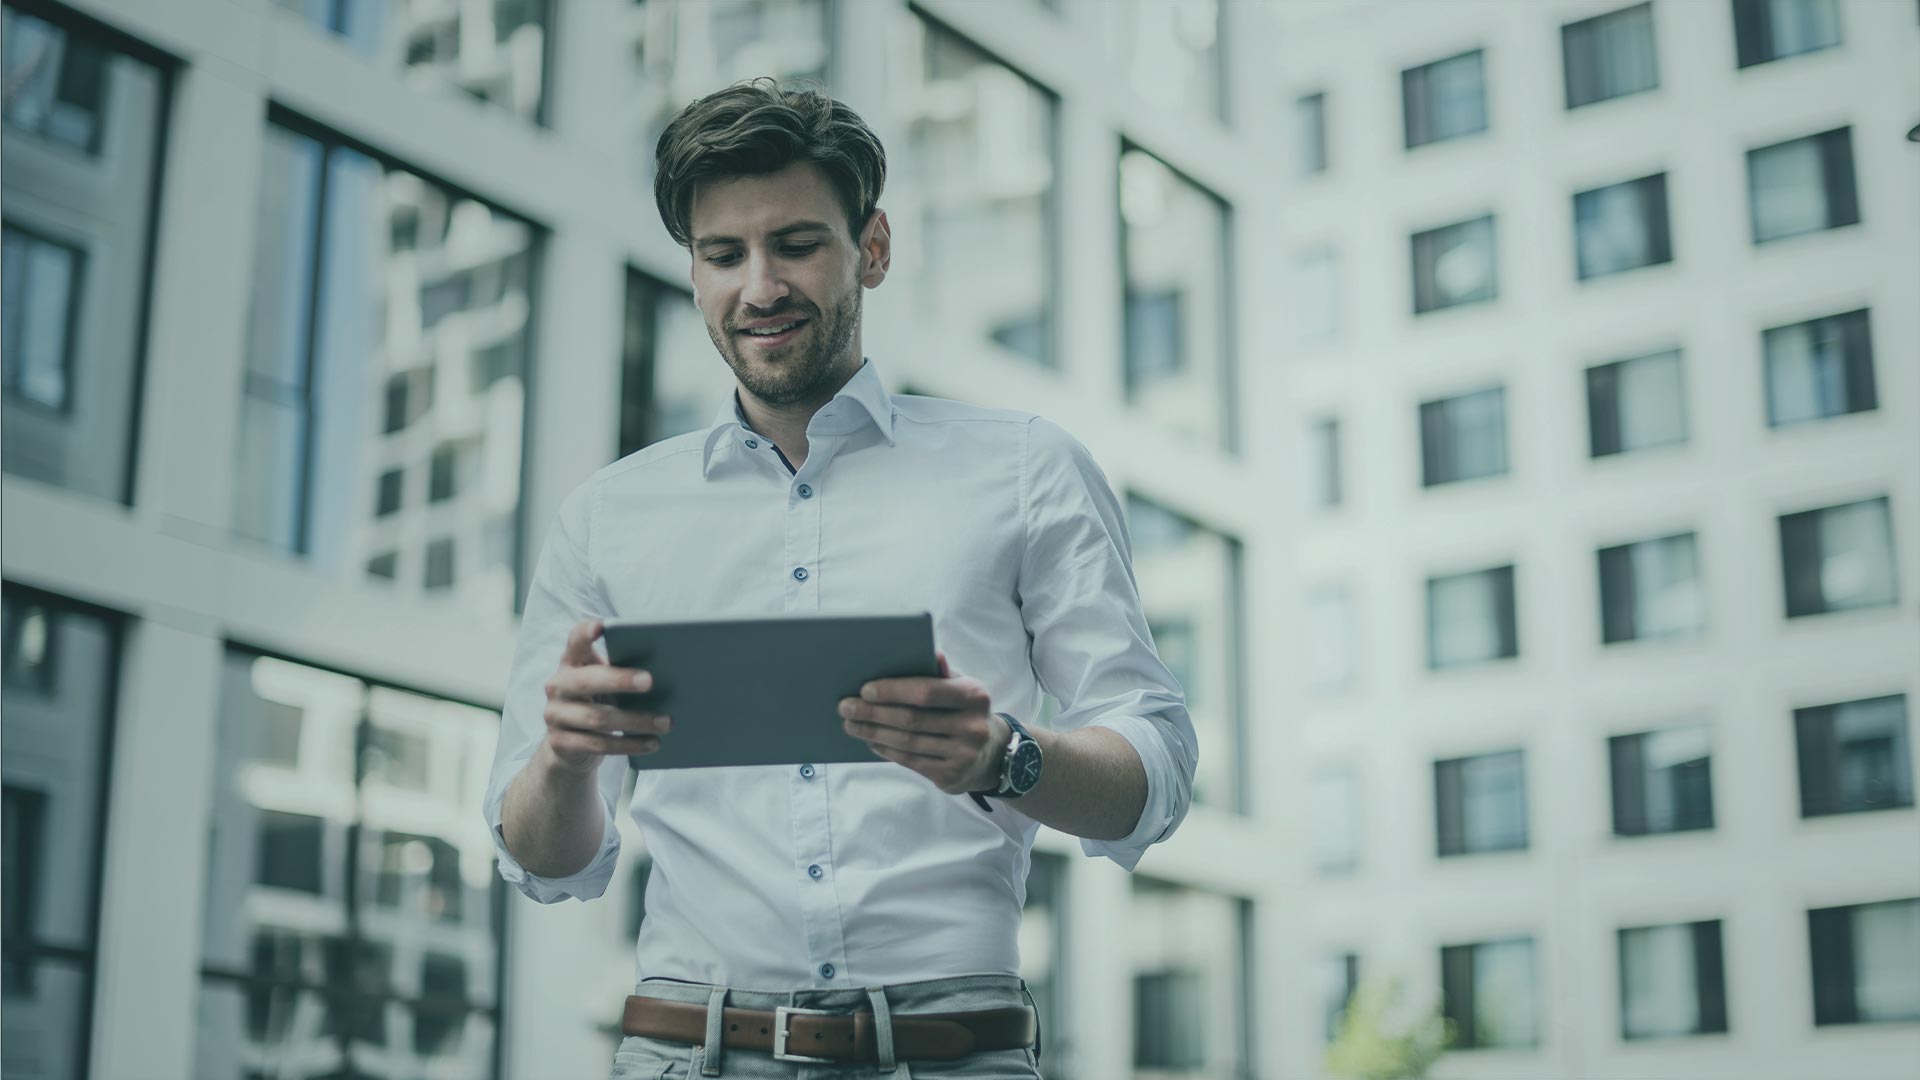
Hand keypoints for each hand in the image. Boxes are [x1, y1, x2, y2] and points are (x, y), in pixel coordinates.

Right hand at [540, 618, 671, 774]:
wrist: (569, 745)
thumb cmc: (597, 702)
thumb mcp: (605, 684)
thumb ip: (621, 672)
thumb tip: (668, 672)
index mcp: (571, 663)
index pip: (575, 642)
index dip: (585, 633)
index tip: (602, 626)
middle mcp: (558, 686)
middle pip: (588, 680)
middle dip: (620, 680)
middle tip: (650, 681)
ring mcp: (555, 715)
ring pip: (598, 718)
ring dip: (636, 721)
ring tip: (666, 722)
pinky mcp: (560, 743)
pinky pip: (599, 745)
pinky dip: (629, 745)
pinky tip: (652, 743)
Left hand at [839, 650, 1007, 795]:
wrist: (992, 754)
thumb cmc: (966, 710)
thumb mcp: (963, 686)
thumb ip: (941, 672)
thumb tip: (930, 651)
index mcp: (975, 696)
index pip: (927, 692)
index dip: (893, 691)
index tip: (865, 690)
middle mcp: (972, 727)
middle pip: (911, 720)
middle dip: (873, 713)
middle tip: (846, 707)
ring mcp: (963, 755)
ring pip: (907, 743)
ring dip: (873, 733)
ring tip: (851, 725)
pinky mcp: (951, 776)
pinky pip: (910, 762)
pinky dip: (886, 750)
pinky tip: (871, 741)